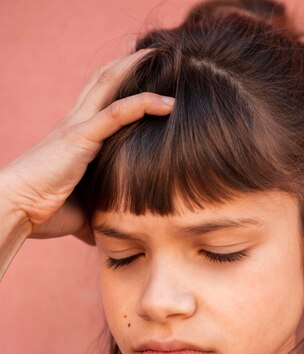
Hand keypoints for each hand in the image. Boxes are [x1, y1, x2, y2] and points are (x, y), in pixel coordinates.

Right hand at [0, 48, 173, 244]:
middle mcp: (75, 125)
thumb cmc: (44, 212)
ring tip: (161, 56)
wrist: (15, 209)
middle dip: (127, 64)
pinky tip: (169, 104)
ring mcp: (77, 128)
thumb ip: (99, 212)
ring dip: (135, 68)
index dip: (119, 86)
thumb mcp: (81, 210)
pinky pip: (116, 114)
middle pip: (102, 81)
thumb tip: (111, 232)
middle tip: (151, 52)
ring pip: (109, 85)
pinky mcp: (80, 140)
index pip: (99, 102)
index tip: (144, 79)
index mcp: (74, 138)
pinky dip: (143, 104)